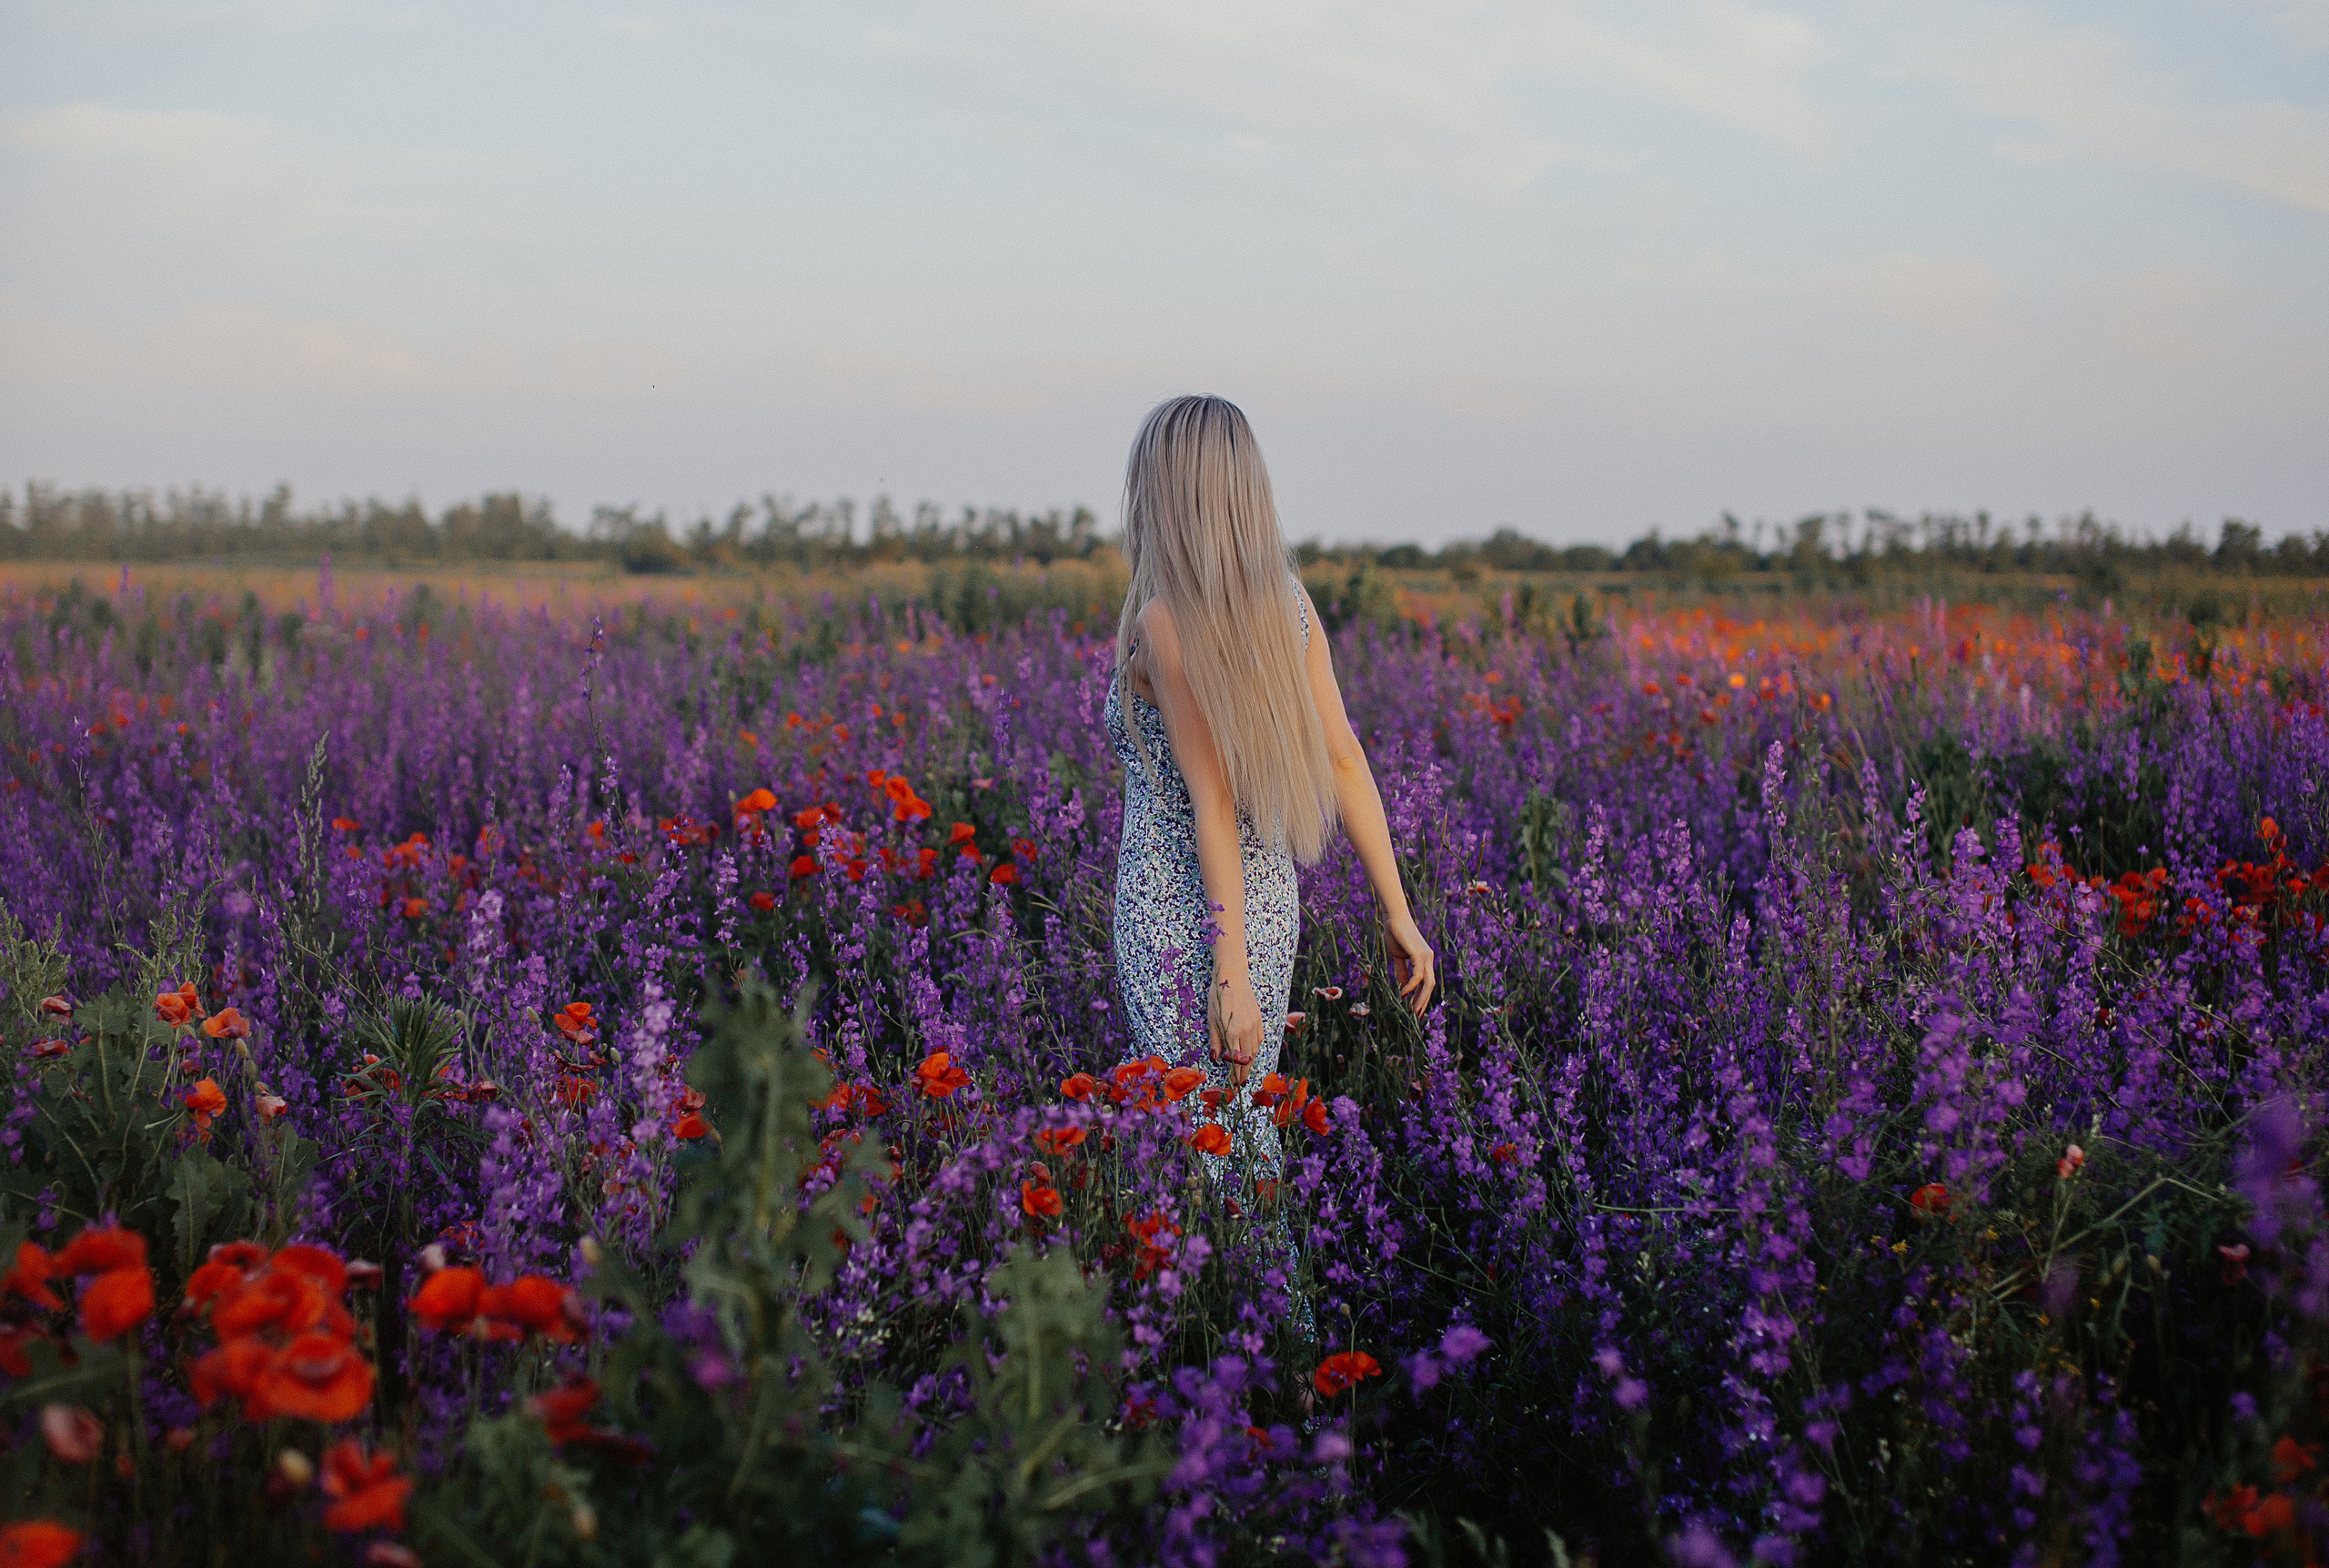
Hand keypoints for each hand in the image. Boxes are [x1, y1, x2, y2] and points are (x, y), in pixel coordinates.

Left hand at [1209, 971, 1264, 1087]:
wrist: (1233, 978)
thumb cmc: (1218, 997)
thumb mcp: (1211, 1020)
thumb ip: (1215, 1040)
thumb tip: (1215, 1058)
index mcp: (1232, 1032)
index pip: (1235, 1061)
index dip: (1234, 1074)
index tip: (1232, 1083)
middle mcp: (1245, 1031)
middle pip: (1247, 1059)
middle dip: (1244, 1073)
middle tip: (1240, 1083)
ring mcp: (1254, 1025)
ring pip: (1255, 1050)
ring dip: (1250, 1063)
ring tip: (1245, 1071)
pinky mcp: (1259, 1020)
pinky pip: (1259, 1039)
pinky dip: (1256, 1049)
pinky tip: (1251, 1053)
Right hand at [1384, 915, 1435, 1014]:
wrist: (1393, 918)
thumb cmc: (1395, 934)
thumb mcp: (1397, 957)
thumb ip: (1402, 971)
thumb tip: (1403, 987)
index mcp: (1424, 959)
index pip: (1427, 982)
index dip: (1422, 996)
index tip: (1416, 1009)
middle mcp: (1428, 959)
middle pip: (1431, 985)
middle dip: (1424, 1001)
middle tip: (1417, 1015)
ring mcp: (1426, 956)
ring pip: (1428, 983)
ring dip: (1420, 998)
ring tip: (1413, 1010)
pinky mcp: (1420, 954)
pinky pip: (1417, 976)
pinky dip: (1411, 986)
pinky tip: (1404, 994)